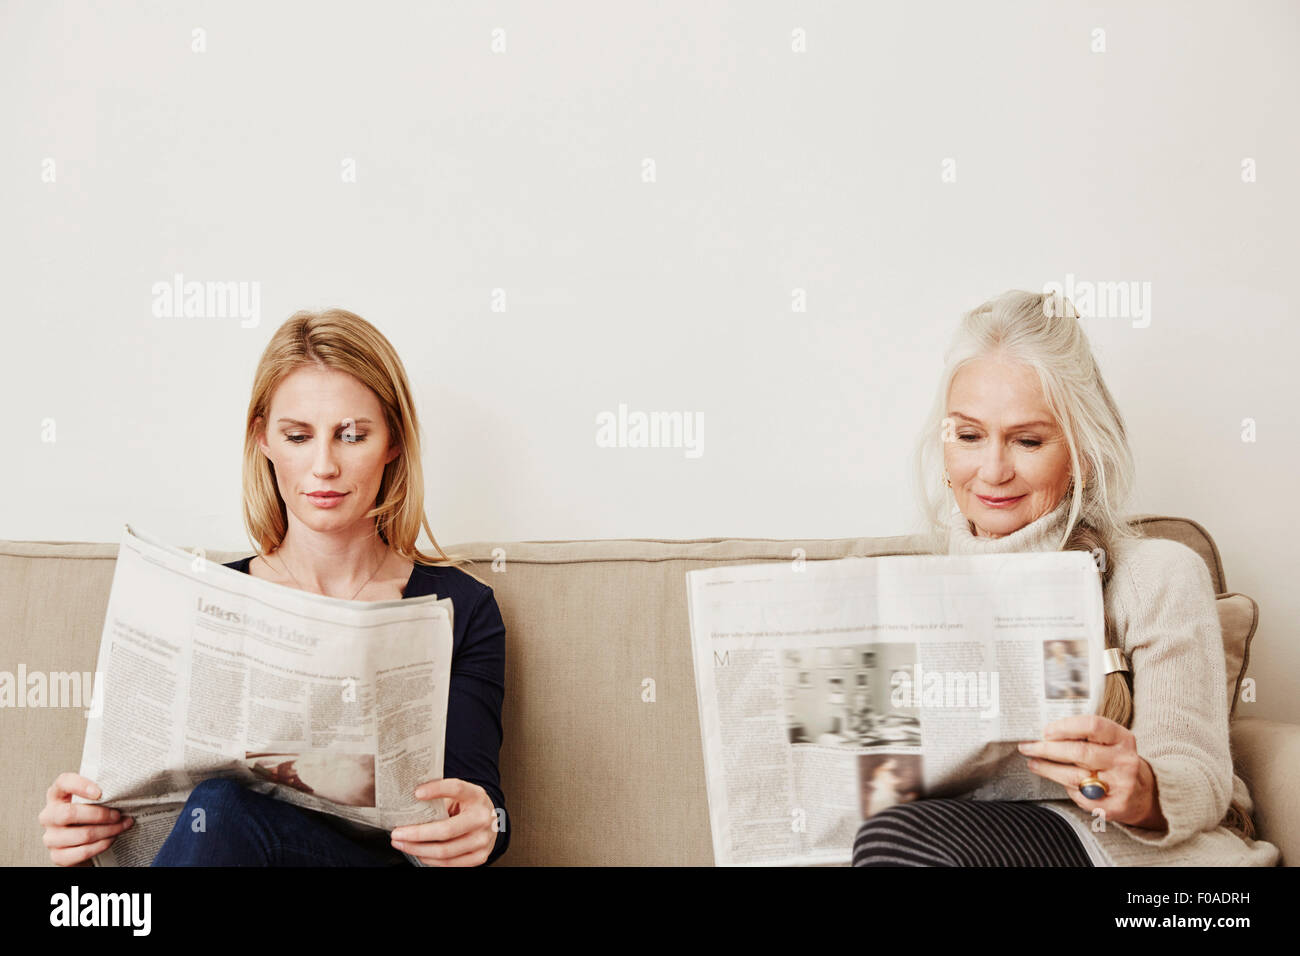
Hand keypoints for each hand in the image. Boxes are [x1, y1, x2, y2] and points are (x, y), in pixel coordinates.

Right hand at [39, 773, 133, 865]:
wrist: (80, 844)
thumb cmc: (88, 815)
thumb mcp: (91, 800)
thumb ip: (100, 793)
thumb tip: (124, 791)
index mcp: (57, 795)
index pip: (62, 783)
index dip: (80, 786)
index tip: (100, 792)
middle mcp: (49, 816)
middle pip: (69, 813)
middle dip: (100, 815)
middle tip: (118, 815)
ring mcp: (51, 838)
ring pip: (82, 834)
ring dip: (108, 830)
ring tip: (122, 826)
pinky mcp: (57, 856)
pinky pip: (83, 851)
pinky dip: (102, 844)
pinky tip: (112, 838)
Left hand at [390, 778, 497, 865]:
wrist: (491, 822)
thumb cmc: (468, 807)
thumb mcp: (459, 795)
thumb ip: (441, 797)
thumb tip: (409, 801)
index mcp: (476, 795)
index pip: (457, 788)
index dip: (437, 790)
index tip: (417, 793)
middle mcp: (482, 818)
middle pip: (446, 830)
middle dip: (416, 834)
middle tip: (397, 833)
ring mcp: (482, 840)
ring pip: (444, 851)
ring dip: (418, 849)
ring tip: (402, 844)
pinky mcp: (480, 856)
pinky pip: (449, 864)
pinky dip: (429, 859)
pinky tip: (419, 852)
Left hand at [1018, 714, 1166, 830]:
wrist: (1141, 794)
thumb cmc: (1114, 761)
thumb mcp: (1109, 742)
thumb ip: (1085, 735)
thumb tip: (1045, 732)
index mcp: (1123, 739)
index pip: (1093, 726)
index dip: (1066, 726)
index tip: (1045, 730)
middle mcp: (1124, 761)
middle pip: (1080, 752)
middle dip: (1048, 749)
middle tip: (1027, 746)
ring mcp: (1120, 786)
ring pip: (1074, 776)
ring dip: (1047, 768)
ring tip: (1032, 761)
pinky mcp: (1111, 807)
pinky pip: (1077, 794)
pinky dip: (1062, 784)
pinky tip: (1052, 776)